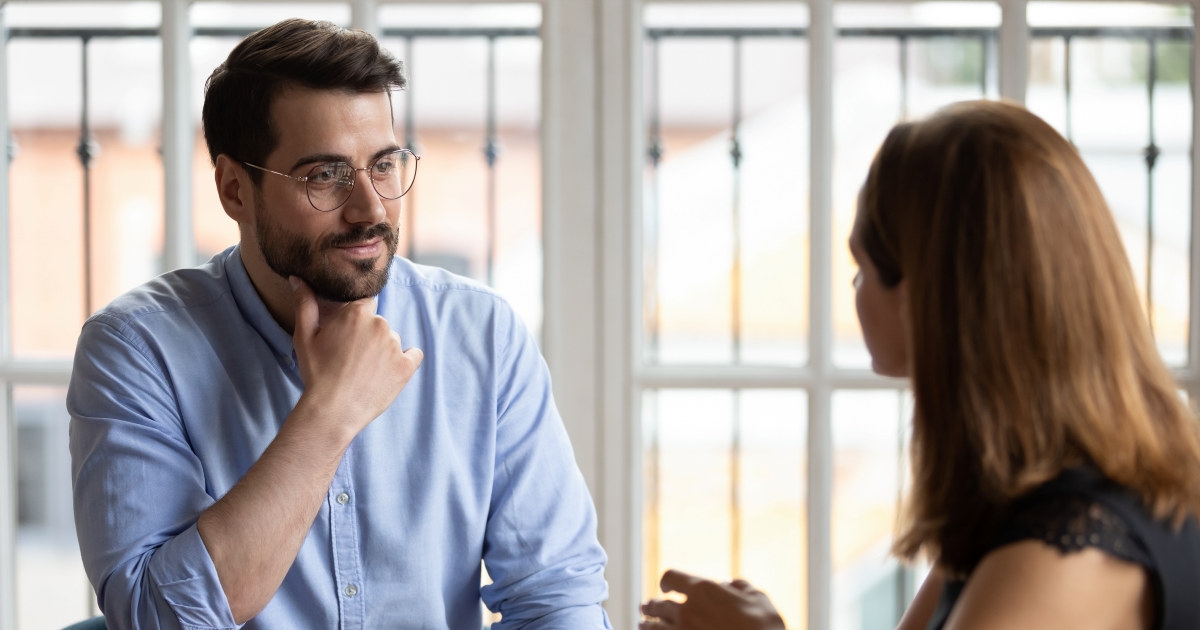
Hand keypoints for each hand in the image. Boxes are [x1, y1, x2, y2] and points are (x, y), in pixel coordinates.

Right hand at [289, 276, 422, 432]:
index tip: (346, 336)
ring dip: (382, 350)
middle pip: (378, 323)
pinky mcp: (407, 366)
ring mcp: (395, 345)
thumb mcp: (304, 336)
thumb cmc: (316, 372)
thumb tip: (297, 278)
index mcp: (357, 312)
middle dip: (367, 336)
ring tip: (364, 371)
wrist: (333, 410)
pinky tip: (387, 373)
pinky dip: (404, 362)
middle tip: (351, 358)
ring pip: (392, 340)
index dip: (355, 320)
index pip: (364, 305)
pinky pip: (413, 355)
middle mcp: (380, 324)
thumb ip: (305, 303)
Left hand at [640, 569, 785, 629]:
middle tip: (646, 606)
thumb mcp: (760, 598)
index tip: (667, 587)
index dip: (667, 581)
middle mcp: (686, 611)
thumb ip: (741, 587)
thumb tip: (730, 584)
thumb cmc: (766, 627)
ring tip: (642, 624)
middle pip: (658, 605)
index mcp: (703, 590)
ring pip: (653, 627)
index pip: (671, 577)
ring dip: (646, 624)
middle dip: (651, 605)